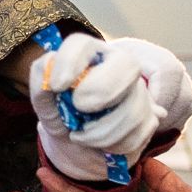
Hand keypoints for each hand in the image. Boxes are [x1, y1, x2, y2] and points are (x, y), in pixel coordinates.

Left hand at [27, 35, 191, 179]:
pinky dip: (115, 146)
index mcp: (88, 55)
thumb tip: (48, 69)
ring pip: (133, 108)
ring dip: (100, 132)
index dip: (70, 61)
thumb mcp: (46, 105)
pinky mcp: (150, 116)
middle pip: (127, 64)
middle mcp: (118, 65)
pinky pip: (139, 132)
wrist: (79, 148)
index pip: (82, 44)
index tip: (57, 85)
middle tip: (79, 108)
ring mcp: (138, 90)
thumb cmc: (62, 118)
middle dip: (102, 89)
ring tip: (80, 137)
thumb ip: (41, 86)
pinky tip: (101, 145)